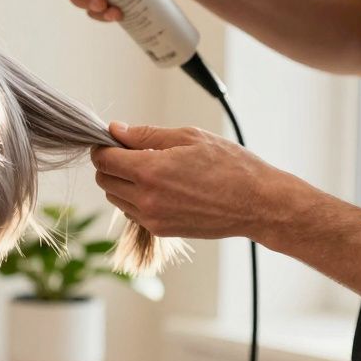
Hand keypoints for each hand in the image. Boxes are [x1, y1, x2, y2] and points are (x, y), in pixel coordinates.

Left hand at [90, 122, 289, 239]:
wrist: (257, 203)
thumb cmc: (230, 166)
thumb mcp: (188, 137)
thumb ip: (145, 135)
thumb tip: (116, 130)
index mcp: (149, 171)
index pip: (103, 159)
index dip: (103, 147)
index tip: (112, 141)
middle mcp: (145, 198)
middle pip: (104, 180)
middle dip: (111, 164)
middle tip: (132, 152)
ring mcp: (151, 217)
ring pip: (115, 197)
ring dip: (122, 182)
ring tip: (151, 170)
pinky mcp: (159, 230)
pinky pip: (131, 212)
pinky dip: (135, 199)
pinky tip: (160, 188)